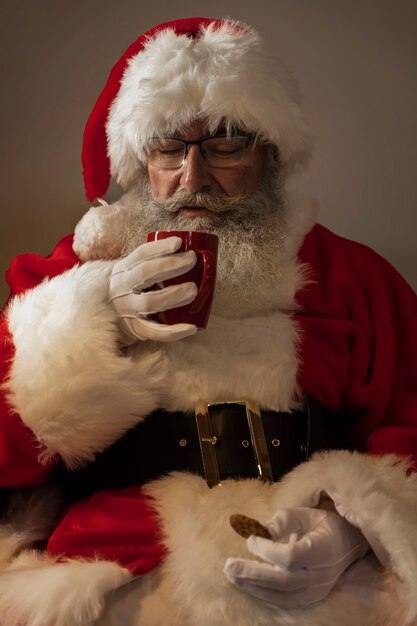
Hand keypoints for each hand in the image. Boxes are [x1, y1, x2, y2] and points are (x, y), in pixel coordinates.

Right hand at [109, 236, 197, 342]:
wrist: (98, 321)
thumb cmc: (125, 293)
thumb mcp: (127, 275)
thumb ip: (147, 265)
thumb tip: (184, 251)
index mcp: (122, 271)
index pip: (140, 255)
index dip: (160, 248)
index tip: (179, 243)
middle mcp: (122, 289)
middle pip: (146, 273)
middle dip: (171, 265)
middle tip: (191, 260)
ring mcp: (128, 310)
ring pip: (151, 302)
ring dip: (175, 294)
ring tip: (193, 290)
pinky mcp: (135, 330)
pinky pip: (156, 332)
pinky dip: (175, 331)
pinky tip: (192, 327)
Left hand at [224, 507, 369, 607]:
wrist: (346, 544)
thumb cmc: (320, 524)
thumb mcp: (303, 513)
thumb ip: (282, 521)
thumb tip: (258, 531)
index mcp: (322, 549)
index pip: (291, 557)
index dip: (266, 550)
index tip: (250, 538)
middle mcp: (321, 573)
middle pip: (284, 581)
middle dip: (253, 574)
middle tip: (227, 566)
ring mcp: (317, 589)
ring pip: (283, 596)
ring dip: (254, 587)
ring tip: (232, 575)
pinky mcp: (310, 597)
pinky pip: (285, 601)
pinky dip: (264, 594)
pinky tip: (247, 584)